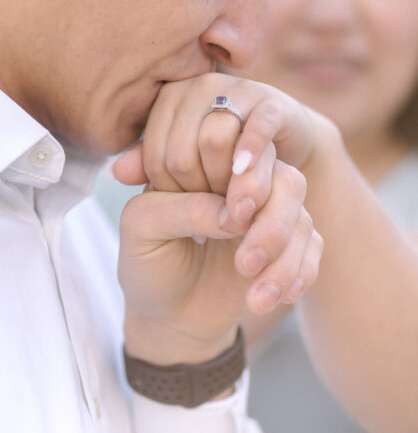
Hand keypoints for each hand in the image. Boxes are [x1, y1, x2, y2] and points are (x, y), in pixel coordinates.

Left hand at [115, 73, 323, 363]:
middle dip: (270, 222)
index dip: (243, 176)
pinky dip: (298, 273)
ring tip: (254, 298)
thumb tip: (232, 214)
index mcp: (199, 164)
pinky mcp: (287, 241)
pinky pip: (312, 245)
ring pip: (299, 209)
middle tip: (242, 264)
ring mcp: (266, 208)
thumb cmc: (148, 262)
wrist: (168, 312)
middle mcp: (237, 180)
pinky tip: (269, 299)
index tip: (229, 219)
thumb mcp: (142, 230)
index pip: (236, 142)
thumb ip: (179, 209)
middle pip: (280, 175)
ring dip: (282, 254)